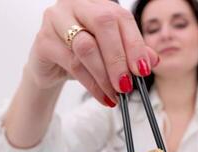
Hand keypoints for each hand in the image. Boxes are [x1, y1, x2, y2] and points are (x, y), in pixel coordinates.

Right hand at [26, 0, 158, 106]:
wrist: (51, 65)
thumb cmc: (82, 54)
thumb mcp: (110, 51)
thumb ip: (131, 51)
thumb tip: (153, 60)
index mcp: (97, 4)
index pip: (121, 17)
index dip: (135, 44)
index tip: (142, 70)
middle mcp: (76, 5)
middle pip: (103, 24)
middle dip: (118, 59)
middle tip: (127, 85)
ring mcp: (56, 20)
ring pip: (86, 46)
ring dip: (104, 75)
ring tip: (115, 94)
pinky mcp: (43, 41)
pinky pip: (71, 63)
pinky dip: (91, 84)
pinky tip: (102, 95)